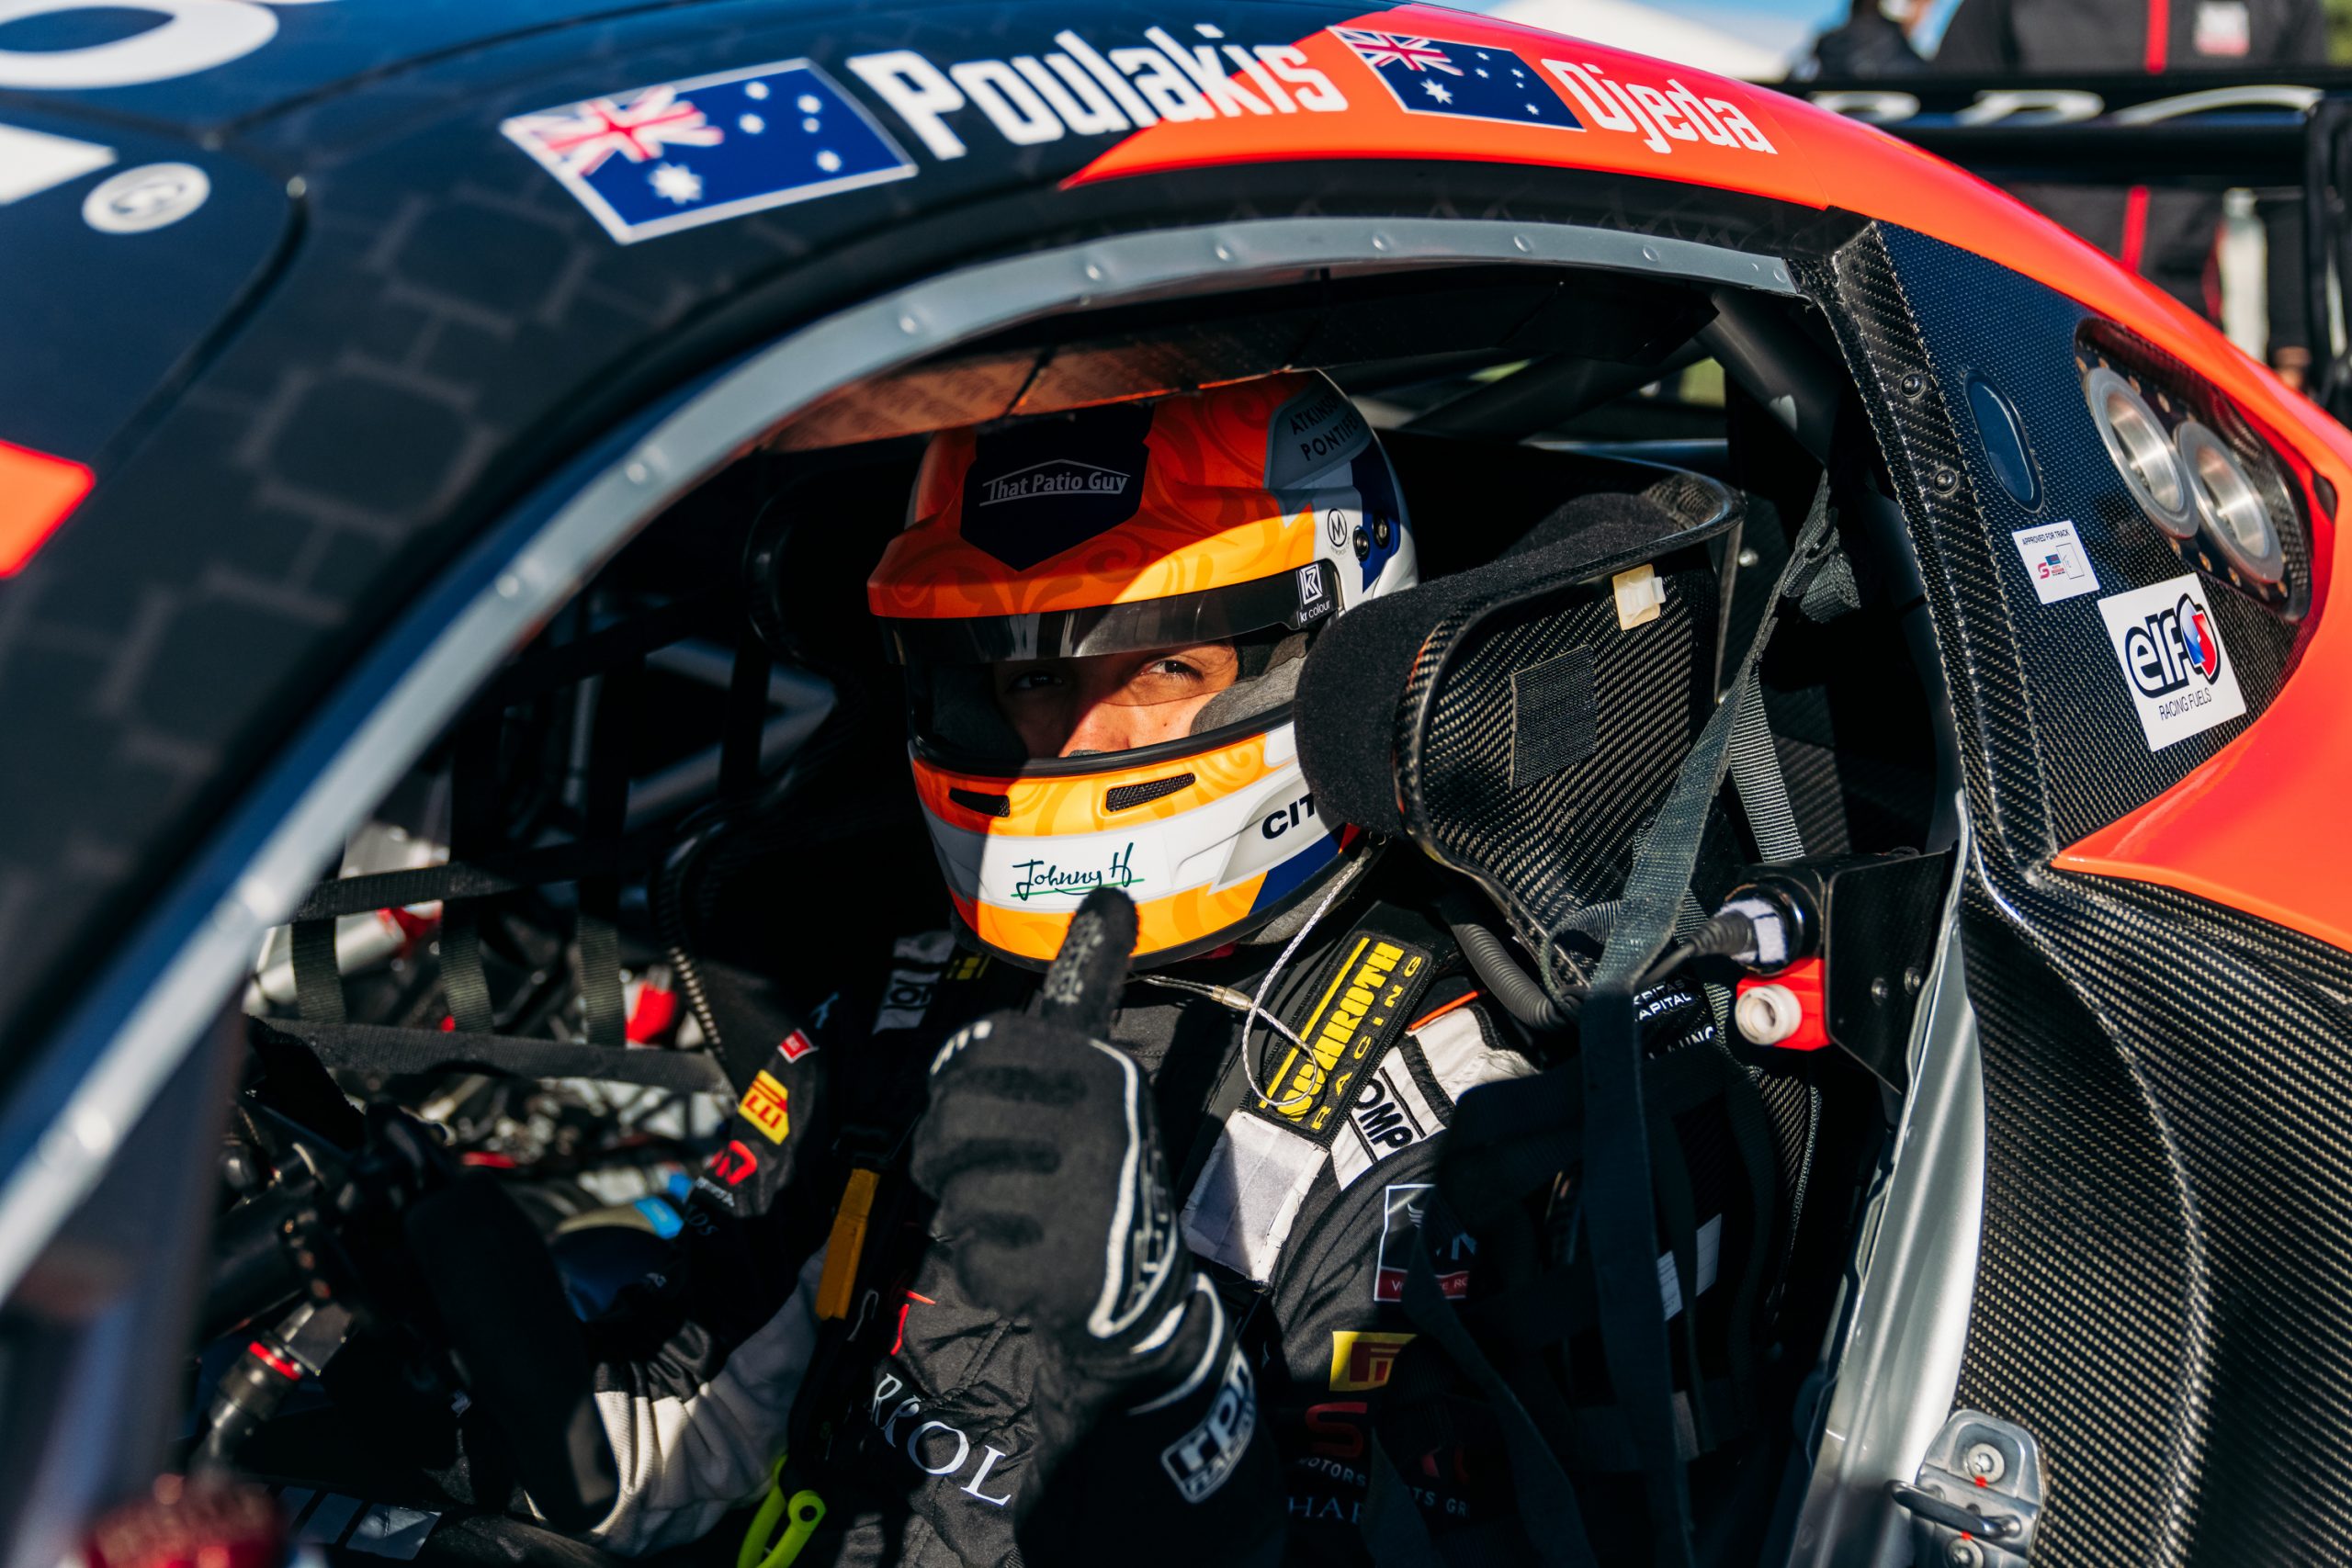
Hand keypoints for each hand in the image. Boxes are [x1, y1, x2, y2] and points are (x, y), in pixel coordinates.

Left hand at [911, 890, 1191, 1357]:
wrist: (1139, 1293)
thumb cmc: (1093, 1167)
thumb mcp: (1097, 1073)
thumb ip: (1088, 988)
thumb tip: (1110, 893)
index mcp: (1102, 1069)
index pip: (985, 1044)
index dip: (961, 1077)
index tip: (985, 1101)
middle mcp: (1101, 1124)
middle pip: (951, 1116)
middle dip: (944, 1153)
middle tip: (977, 1171)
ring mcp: (1086, 1199)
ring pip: (955, 1190)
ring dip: (965, 1212)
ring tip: (1009, 1215)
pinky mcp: (1063, 1269)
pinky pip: (969, 1257)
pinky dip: (983, 1268)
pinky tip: (1027, 1263)